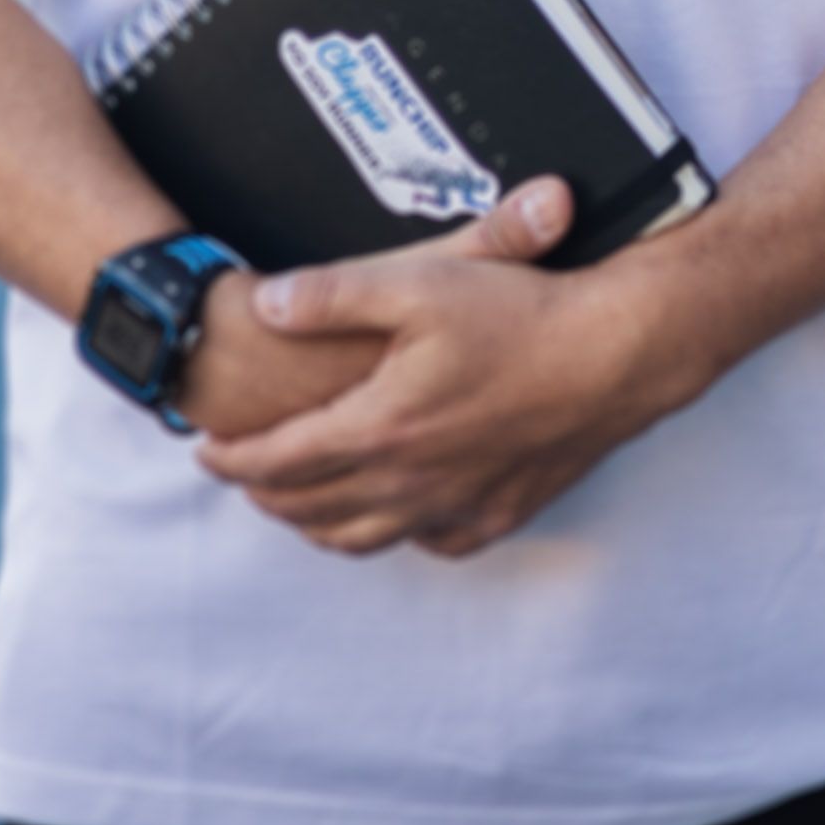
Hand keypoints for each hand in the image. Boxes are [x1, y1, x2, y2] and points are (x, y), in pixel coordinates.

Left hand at [192, 182, 701, 555]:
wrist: (619, 353)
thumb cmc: (522, 312)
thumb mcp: (417, 281)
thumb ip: (331, 294)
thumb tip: (263, 304)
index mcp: (380, 427)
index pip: (278, 460)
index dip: (232, 458)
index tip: (205, 450)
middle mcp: (410, 481)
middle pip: (310, 508)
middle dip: (262, 494)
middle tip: (240, 474)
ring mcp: (456, 505)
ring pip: (362, 537)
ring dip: (314, 525)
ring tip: (296, 503)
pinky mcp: (497, 514)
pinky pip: (428, 543)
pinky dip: (392, 534)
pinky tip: (393, 514)